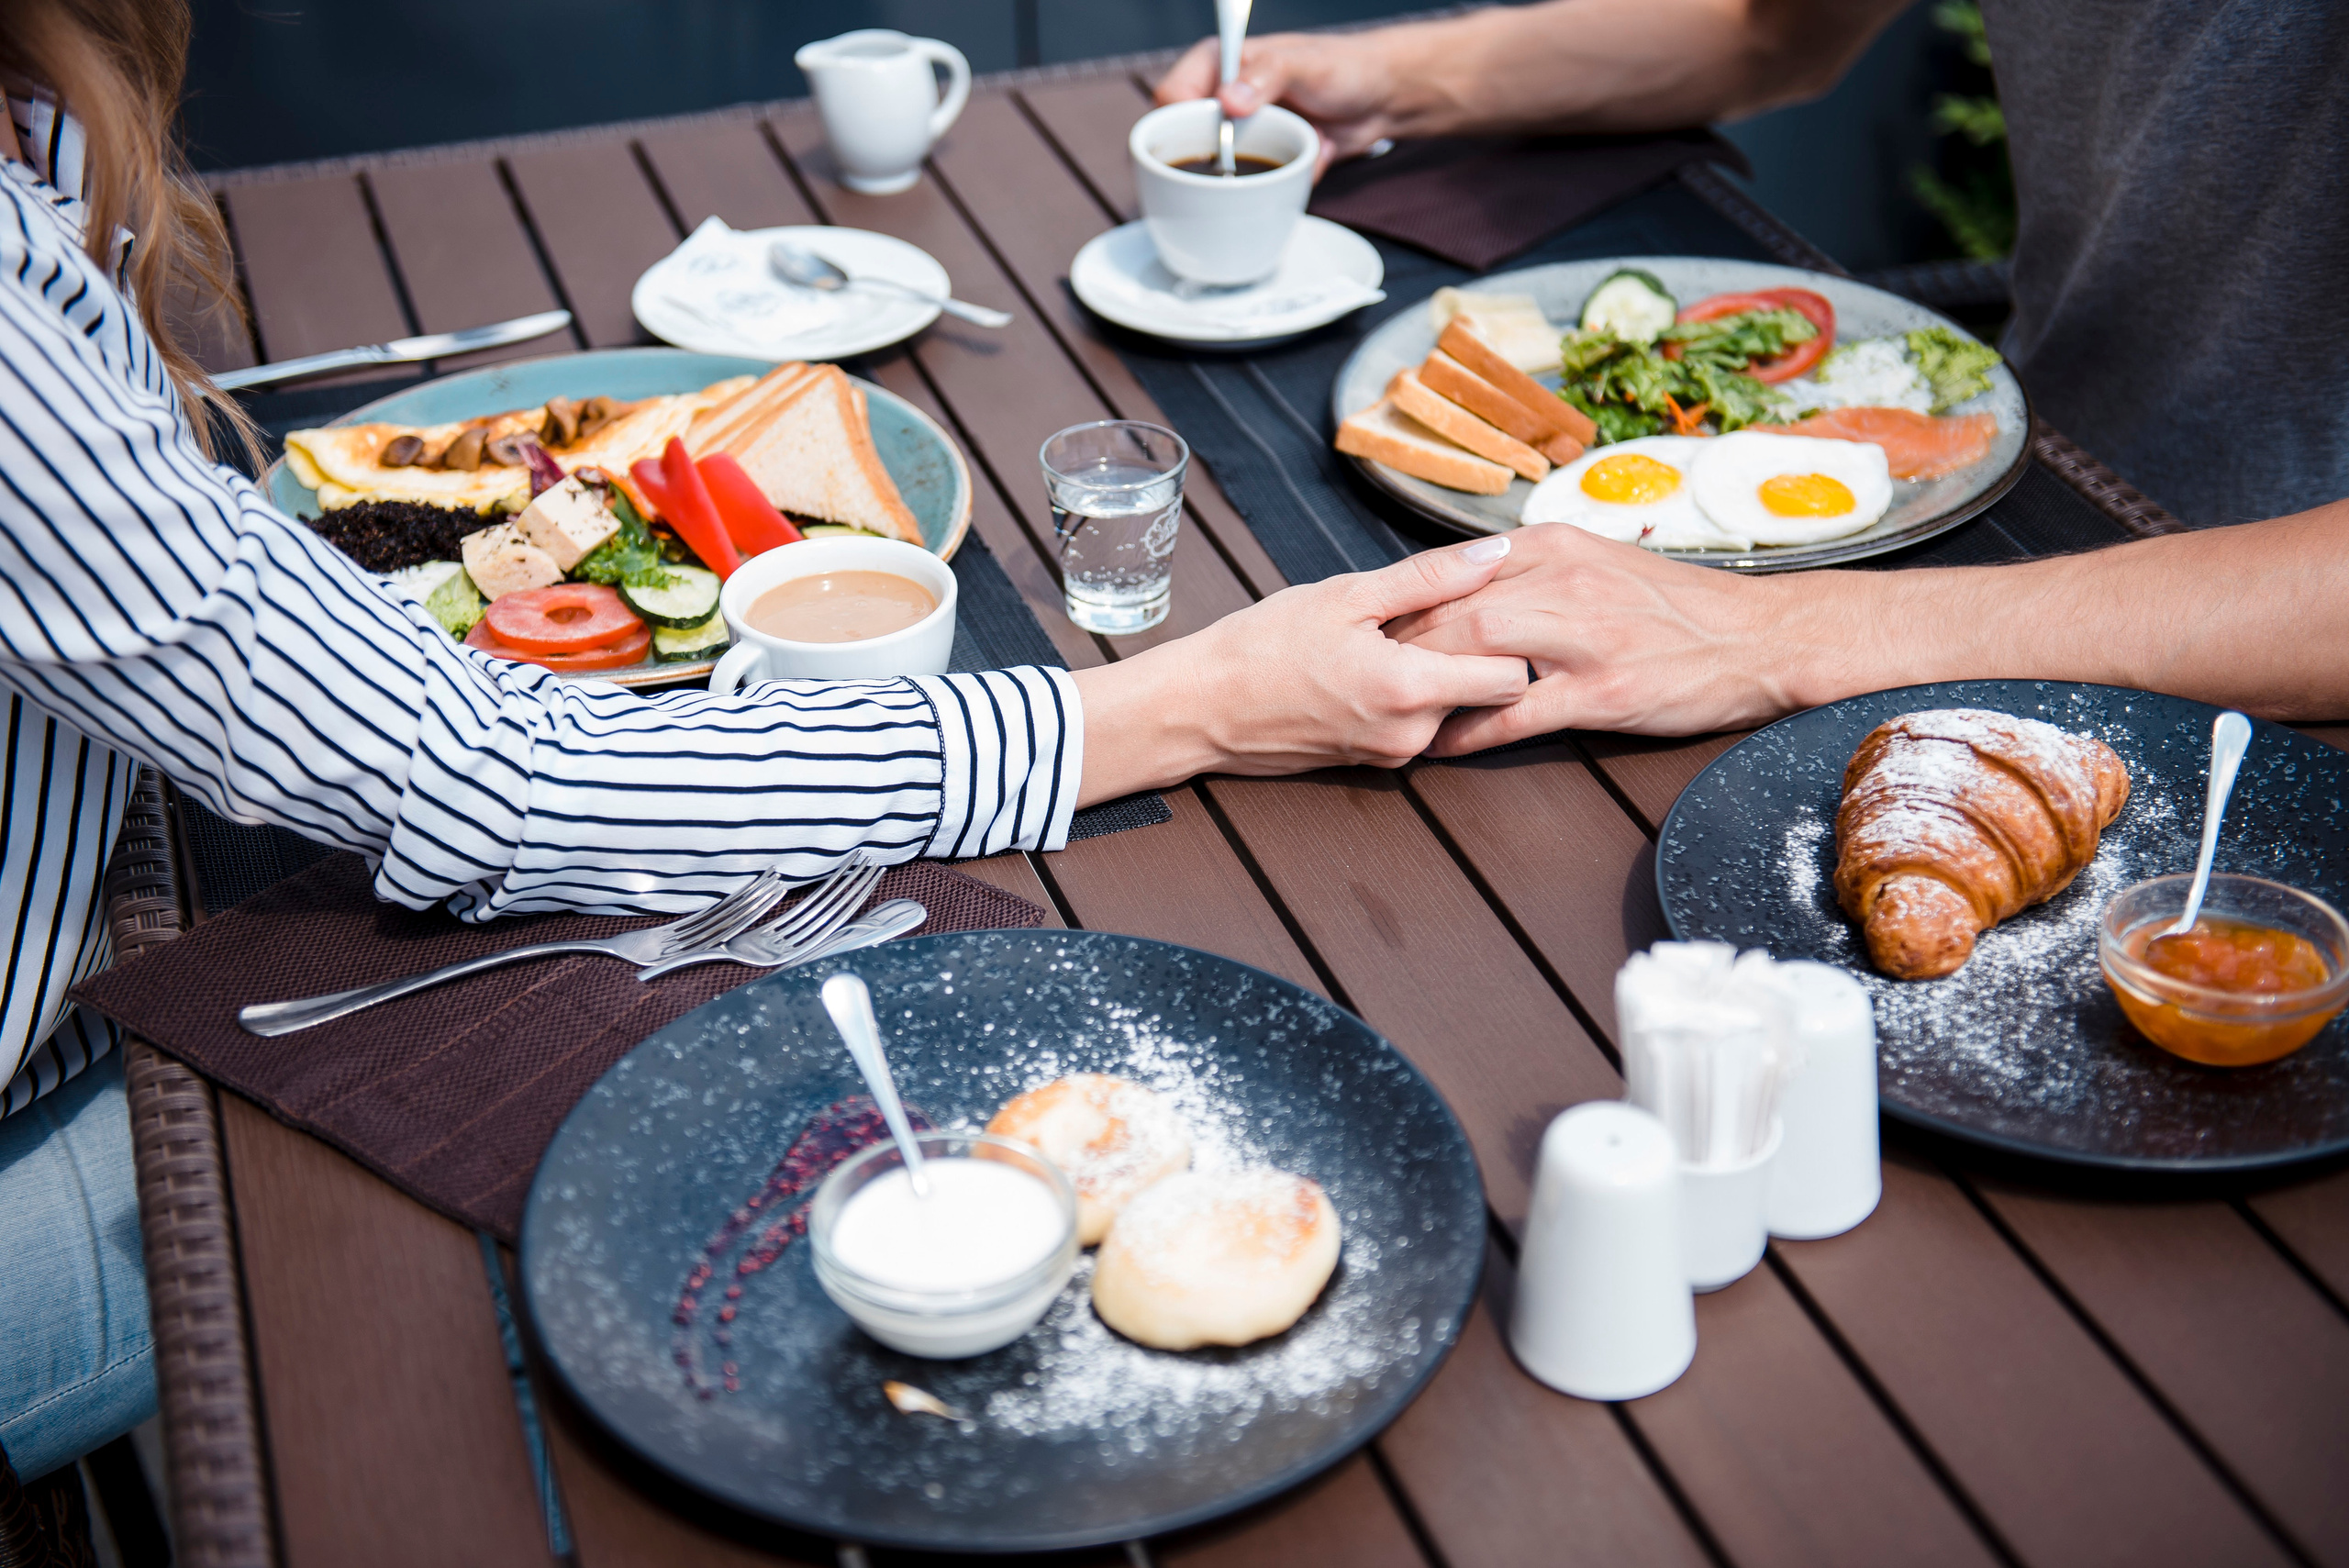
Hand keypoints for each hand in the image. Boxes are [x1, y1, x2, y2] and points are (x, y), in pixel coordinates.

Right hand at [1074, 537, 1529, 802]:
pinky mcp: (1374, 764)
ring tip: (1386, 638)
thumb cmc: (1264, 646)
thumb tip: (1495, 551)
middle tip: (1423, 615)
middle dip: (1468, 652)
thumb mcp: (1347, 595)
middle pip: (1484, 693)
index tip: (1487, 607)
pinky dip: (1407, 694)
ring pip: (1450, 708)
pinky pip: (1416, 724)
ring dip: (1435, 672)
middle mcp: (1411, 735)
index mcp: (1411, 690)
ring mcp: (1393, 756)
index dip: (1508, 638)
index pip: (1513, 678)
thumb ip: (1431, 577)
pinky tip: (1367, 665)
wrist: (1201, 709)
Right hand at [1153, 31, 1404, 172]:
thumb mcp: (1304, 64)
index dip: (1179, 126)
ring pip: (1221, 173)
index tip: (1209, 145)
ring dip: (1259, 175)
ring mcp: (1239, 133)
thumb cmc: (1343, 66)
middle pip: (1188, 142)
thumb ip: (1266, 75)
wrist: (1382, 97)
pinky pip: (1253, 188)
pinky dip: (1280, 184)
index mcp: (1217, 64)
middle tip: (1256, 159)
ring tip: (1296, 149)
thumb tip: (1229, 100)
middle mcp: (1221, 99)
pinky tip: (1307, 160)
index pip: (1172, 99)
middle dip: (1222, 161)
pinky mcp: (1260, 161)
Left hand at [1385, 523, 1846, 749]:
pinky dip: (1469, 731)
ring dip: (1425, 682)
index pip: (1459, 569)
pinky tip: (1439, 745)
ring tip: (1389, 707)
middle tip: (1361, 672)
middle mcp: (1565, 584)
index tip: (1371, 624)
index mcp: (1560, 547)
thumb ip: (1541, 565)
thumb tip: (1476, 578)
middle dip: (1401, 644)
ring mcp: (1583, 639)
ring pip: (1475, 654)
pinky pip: (1515, 715)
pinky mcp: (1602, 692)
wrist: (1763, 637)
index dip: (1408, 599)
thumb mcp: (1606, 561)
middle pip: (1454, 610)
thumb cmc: (1681, 606)